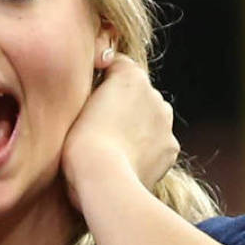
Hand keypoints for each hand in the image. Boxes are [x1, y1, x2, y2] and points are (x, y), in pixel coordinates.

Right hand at [62, 54, 178, 209]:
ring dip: (137, 125)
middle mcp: (154, 93)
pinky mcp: (171, 147)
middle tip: (99, 125)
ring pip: (151, 117)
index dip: (102, 79)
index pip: (117, 65)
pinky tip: (128, 160)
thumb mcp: (74, 106)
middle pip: (137, 92)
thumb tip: (92, 90)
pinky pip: (158, 142)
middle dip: (123, 103)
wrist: (103, 178)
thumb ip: (89, 89)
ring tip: (115, 145)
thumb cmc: (79, 143)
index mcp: (129, 76)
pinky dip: (147, 148)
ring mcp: (165, 121)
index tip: (89, 95)